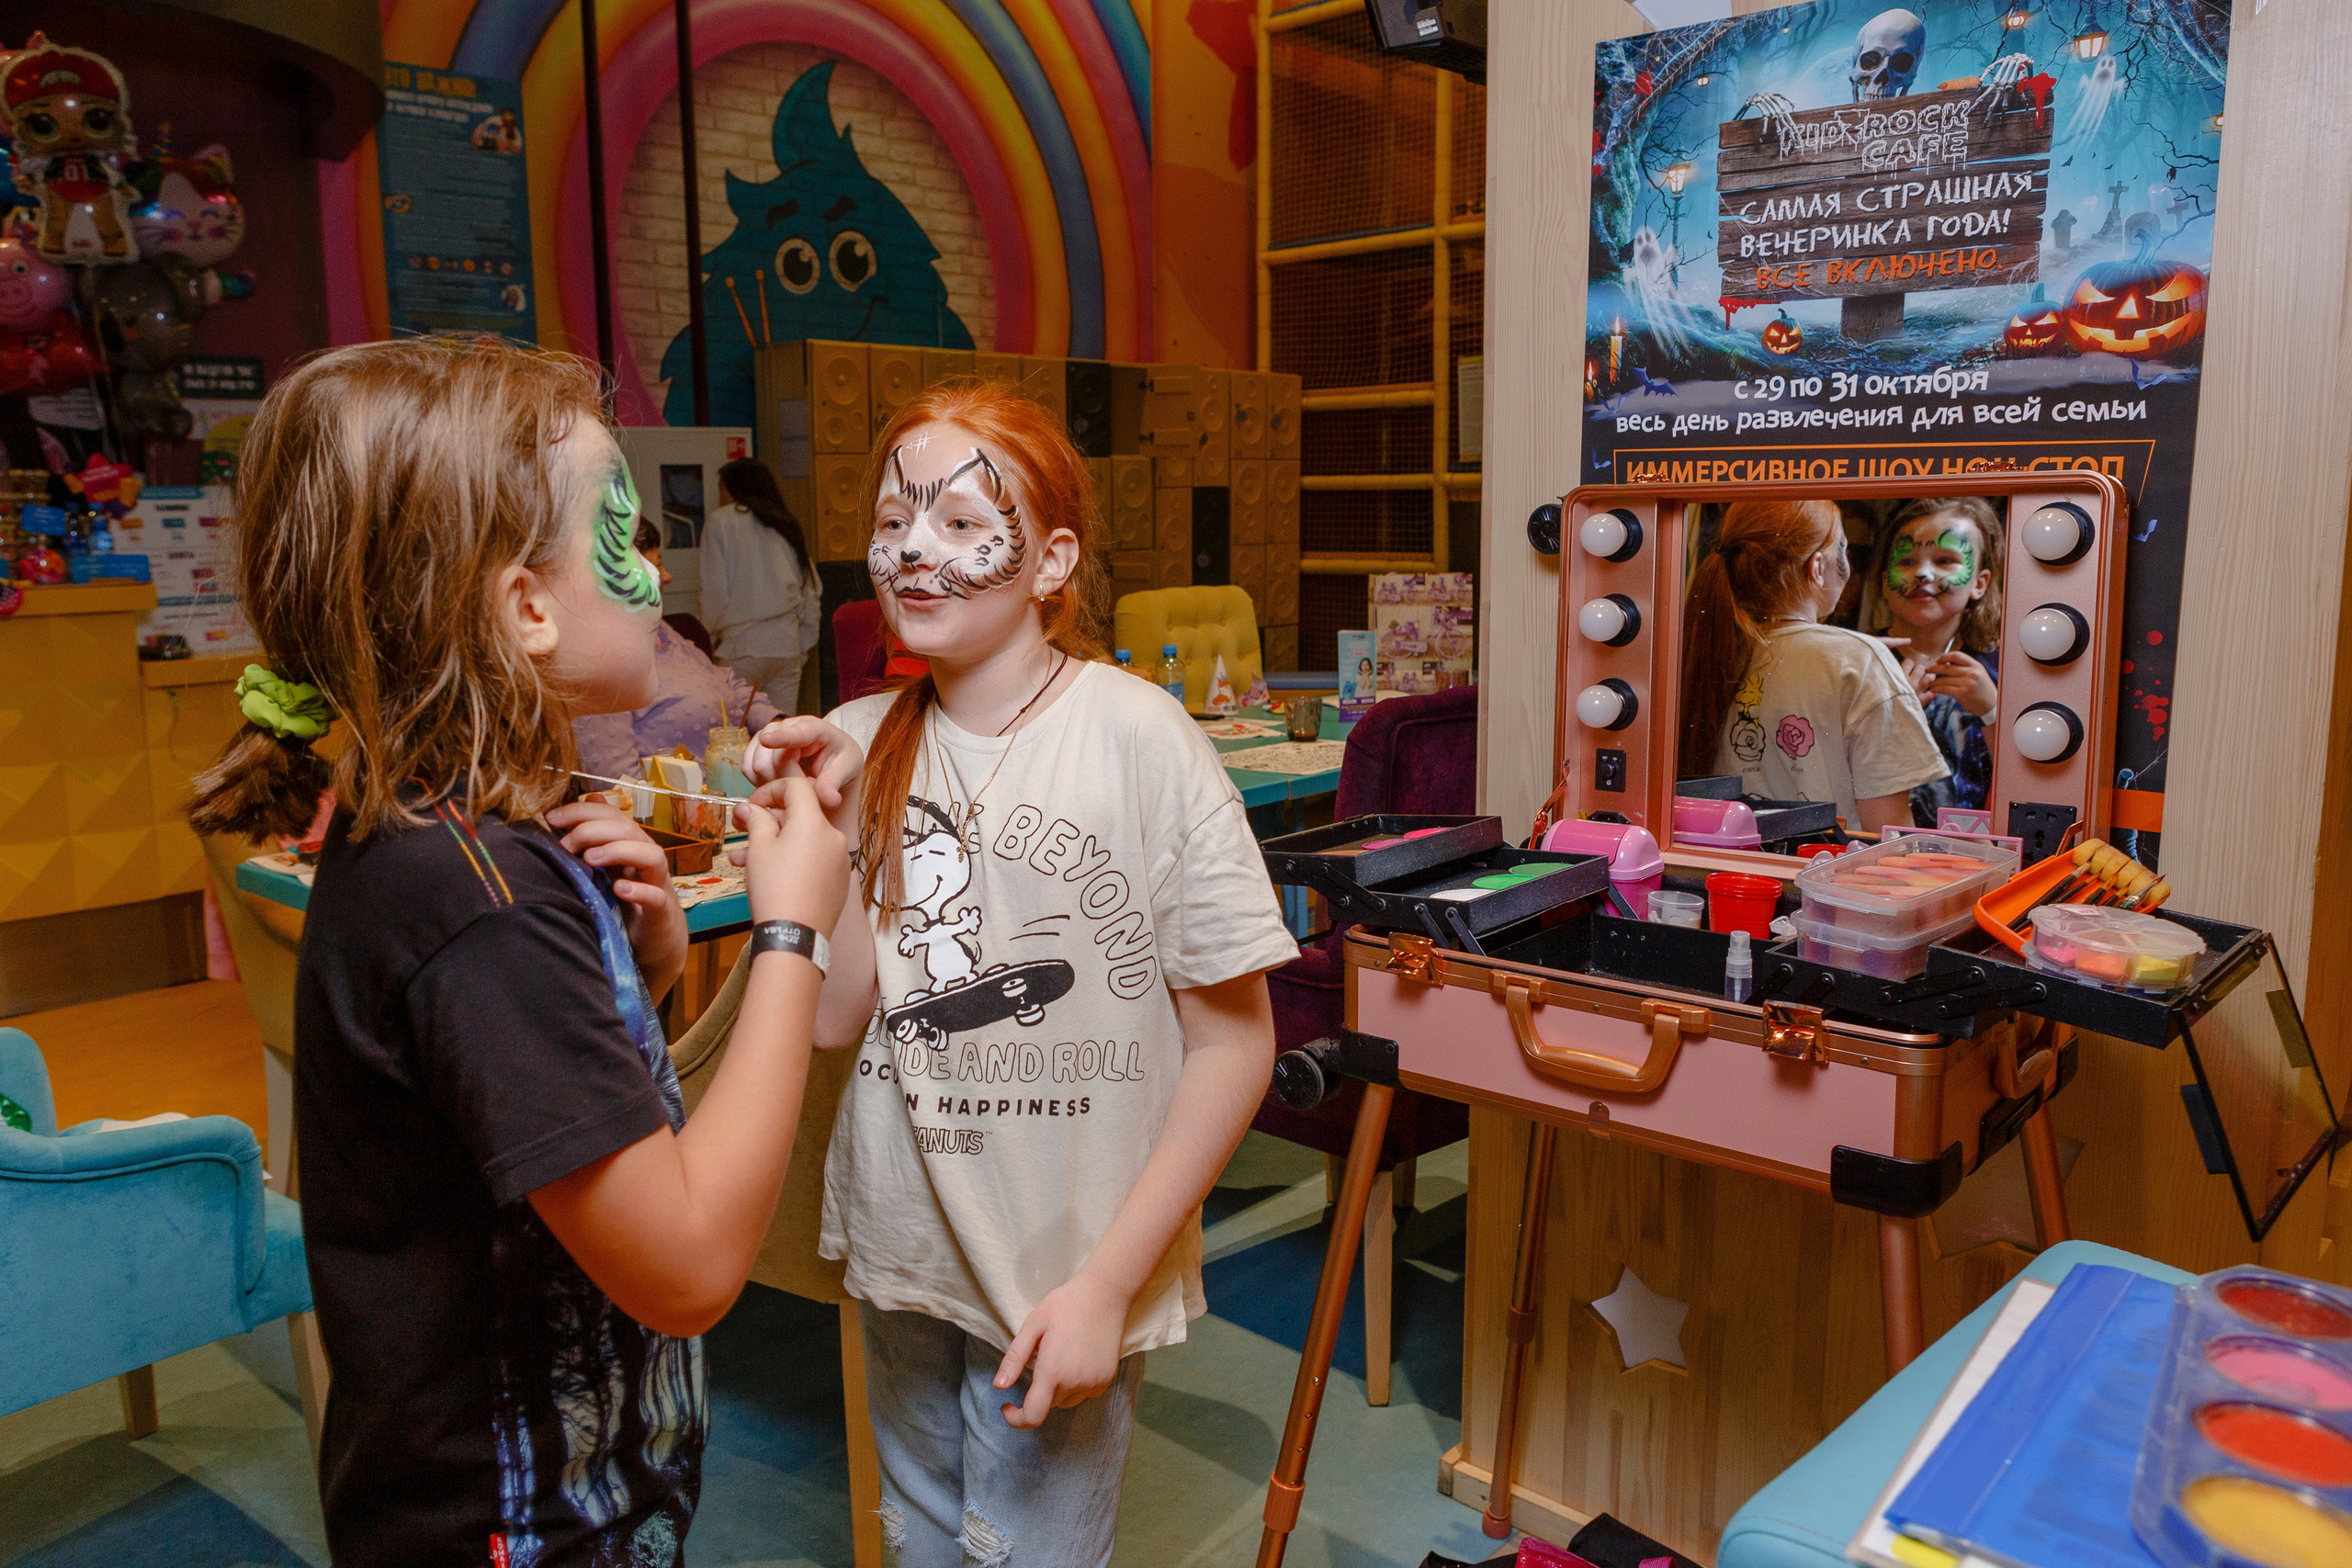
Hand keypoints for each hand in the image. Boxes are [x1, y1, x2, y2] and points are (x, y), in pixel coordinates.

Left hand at [548, 798, 686, 992]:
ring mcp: (657, 882)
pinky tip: (619, 889)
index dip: (581, 811)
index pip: (611, 814)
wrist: (658, 935)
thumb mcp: (609, 865)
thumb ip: (597, 837)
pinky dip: (639, 890)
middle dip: (593, 829)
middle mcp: (646, 856)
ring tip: (590, 859)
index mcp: (632, 843)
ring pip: (651, 855)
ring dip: (619, 851)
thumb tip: (581, 804)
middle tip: (566, 845)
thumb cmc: (629, 897)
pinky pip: (656, 896)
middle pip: (628, 829)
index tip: (550, 818)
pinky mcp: (661, 910)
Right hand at [740, 772, 849, 934]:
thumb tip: (750, 809)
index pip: (797, 787)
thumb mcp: (758, 848)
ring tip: (742, 857)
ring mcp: (839, 860)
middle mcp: (833, 837)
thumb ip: (756, 820)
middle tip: (743, 827)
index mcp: (814, 822)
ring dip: (775, 843)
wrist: (796, 935)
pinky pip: (814, 861)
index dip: (771, 789)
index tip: (752, 804)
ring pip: (803, 841)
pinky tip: (767, 873)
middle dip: (769, 819)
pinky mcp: (839, 881)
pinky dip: (792, 860)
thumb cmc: (775, 888)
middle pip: (800, 815)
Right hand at [745, 716, 862, 811]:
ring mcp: (768, 735)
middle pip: (772, 759)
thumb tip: (830, 800)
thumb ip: (833, 784)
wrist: (829, 761)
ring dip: (773, 783)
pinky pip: (748, 770)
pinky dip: (760, 782)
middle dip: (786, 781)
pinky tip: (778, 784)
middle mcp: (786, 726)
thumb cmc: (839, 761)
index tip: (767, 741)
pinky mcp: (755, 748)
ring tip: (795, 785)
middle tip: (806, 789)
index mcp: (814, 728)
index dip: (781, 737)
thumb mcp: (846, 770)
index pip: (797, 733)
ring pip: (757, 766)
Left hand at [993, 1272, 1129, 1428]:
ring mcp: (1094, 1383)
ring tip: (1060, 1356)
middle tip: (1041, 1358)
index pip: (1033, 1416)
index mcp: (1053, 1371)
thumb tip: (999, 1386)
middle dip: (1039, 1390)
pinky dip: (1075, 1385)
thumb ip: (1014, 1359)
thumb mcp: (1032, 1326)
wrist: (1105, 1294)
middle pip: (1048, 1404)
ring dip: (1057, 1390)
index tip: (1008, 1406)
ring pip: (1065, 1401)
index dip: (1016, 1419)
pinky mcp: (1106, 1380)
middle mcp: (1075, 1383)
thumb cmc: (1064, 1305)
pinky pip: (1083, 1393)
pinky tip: (1076, 1359)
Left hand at [1922, 651, 1998, 717]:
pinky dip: (1936, 689)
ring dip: (1933, 681)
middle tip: (1927, 670)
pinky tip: (1933, 690)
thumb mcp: (1978, 674)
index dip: (1945, 657)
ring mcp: (1968, 683)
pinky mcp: (1963, 693)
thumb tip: (1946, 664)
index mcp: (1976, 666)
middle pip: (1947, 667)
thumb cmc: (1982, 690)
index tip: (1938, 661)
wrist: (1992, 705)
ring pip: (1944, 679)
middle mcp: (1972, 672)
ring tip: (1928, 683)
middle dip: (1934, 668)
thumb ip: (1965, 668)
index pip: (1957, 655)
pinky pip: (1945, 689)